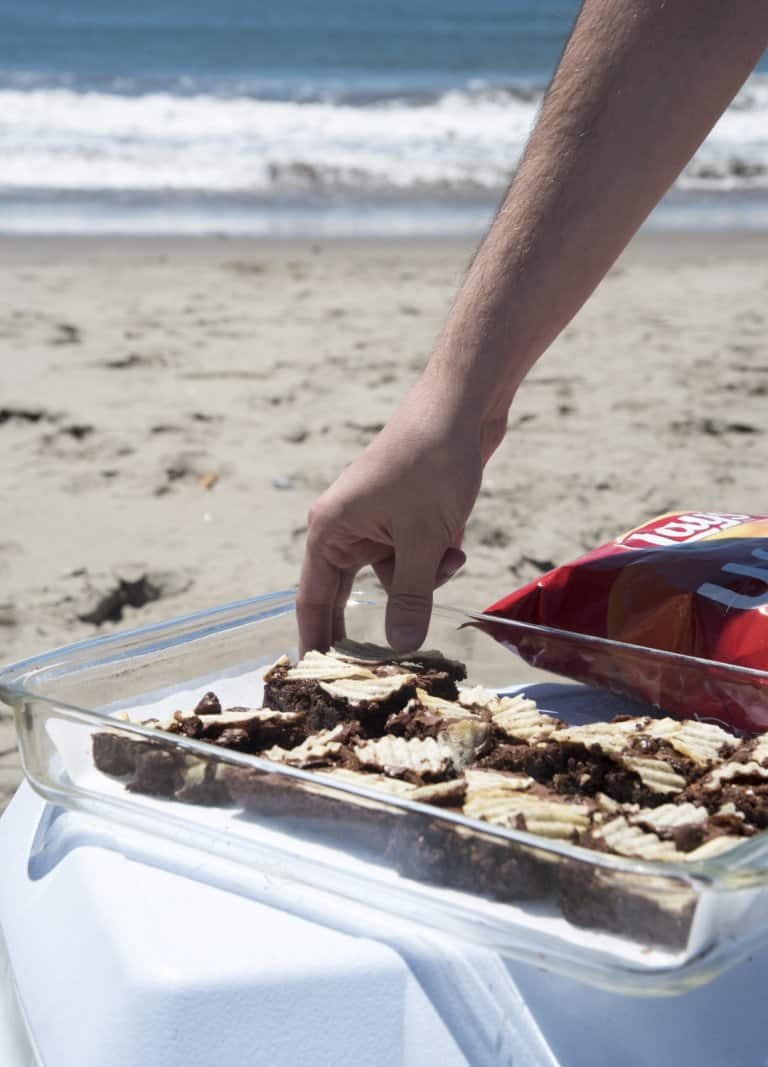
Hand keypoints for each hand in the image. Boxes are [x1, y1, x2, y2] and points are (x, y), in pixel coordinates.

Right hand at [298, 372, 500, 653]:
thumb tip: (399, 646)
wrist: (460, 408)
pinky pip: (415, 558)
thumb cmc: (431, 465)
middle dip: (381, 617)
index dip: (316, 641)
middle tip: (382, 670)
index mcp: (331, 532)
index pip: (313, 600)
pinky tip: (456, 538)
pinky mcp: (404, 518)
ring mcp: (376, 523)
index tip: (318, 681)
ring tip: (449, 550)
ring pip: (395, 578)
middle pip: (351, 594)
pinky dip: (437, 556)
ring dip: (425, 577)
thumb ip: (409, 596)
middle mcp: (345, 530)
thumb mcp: (422, 539)